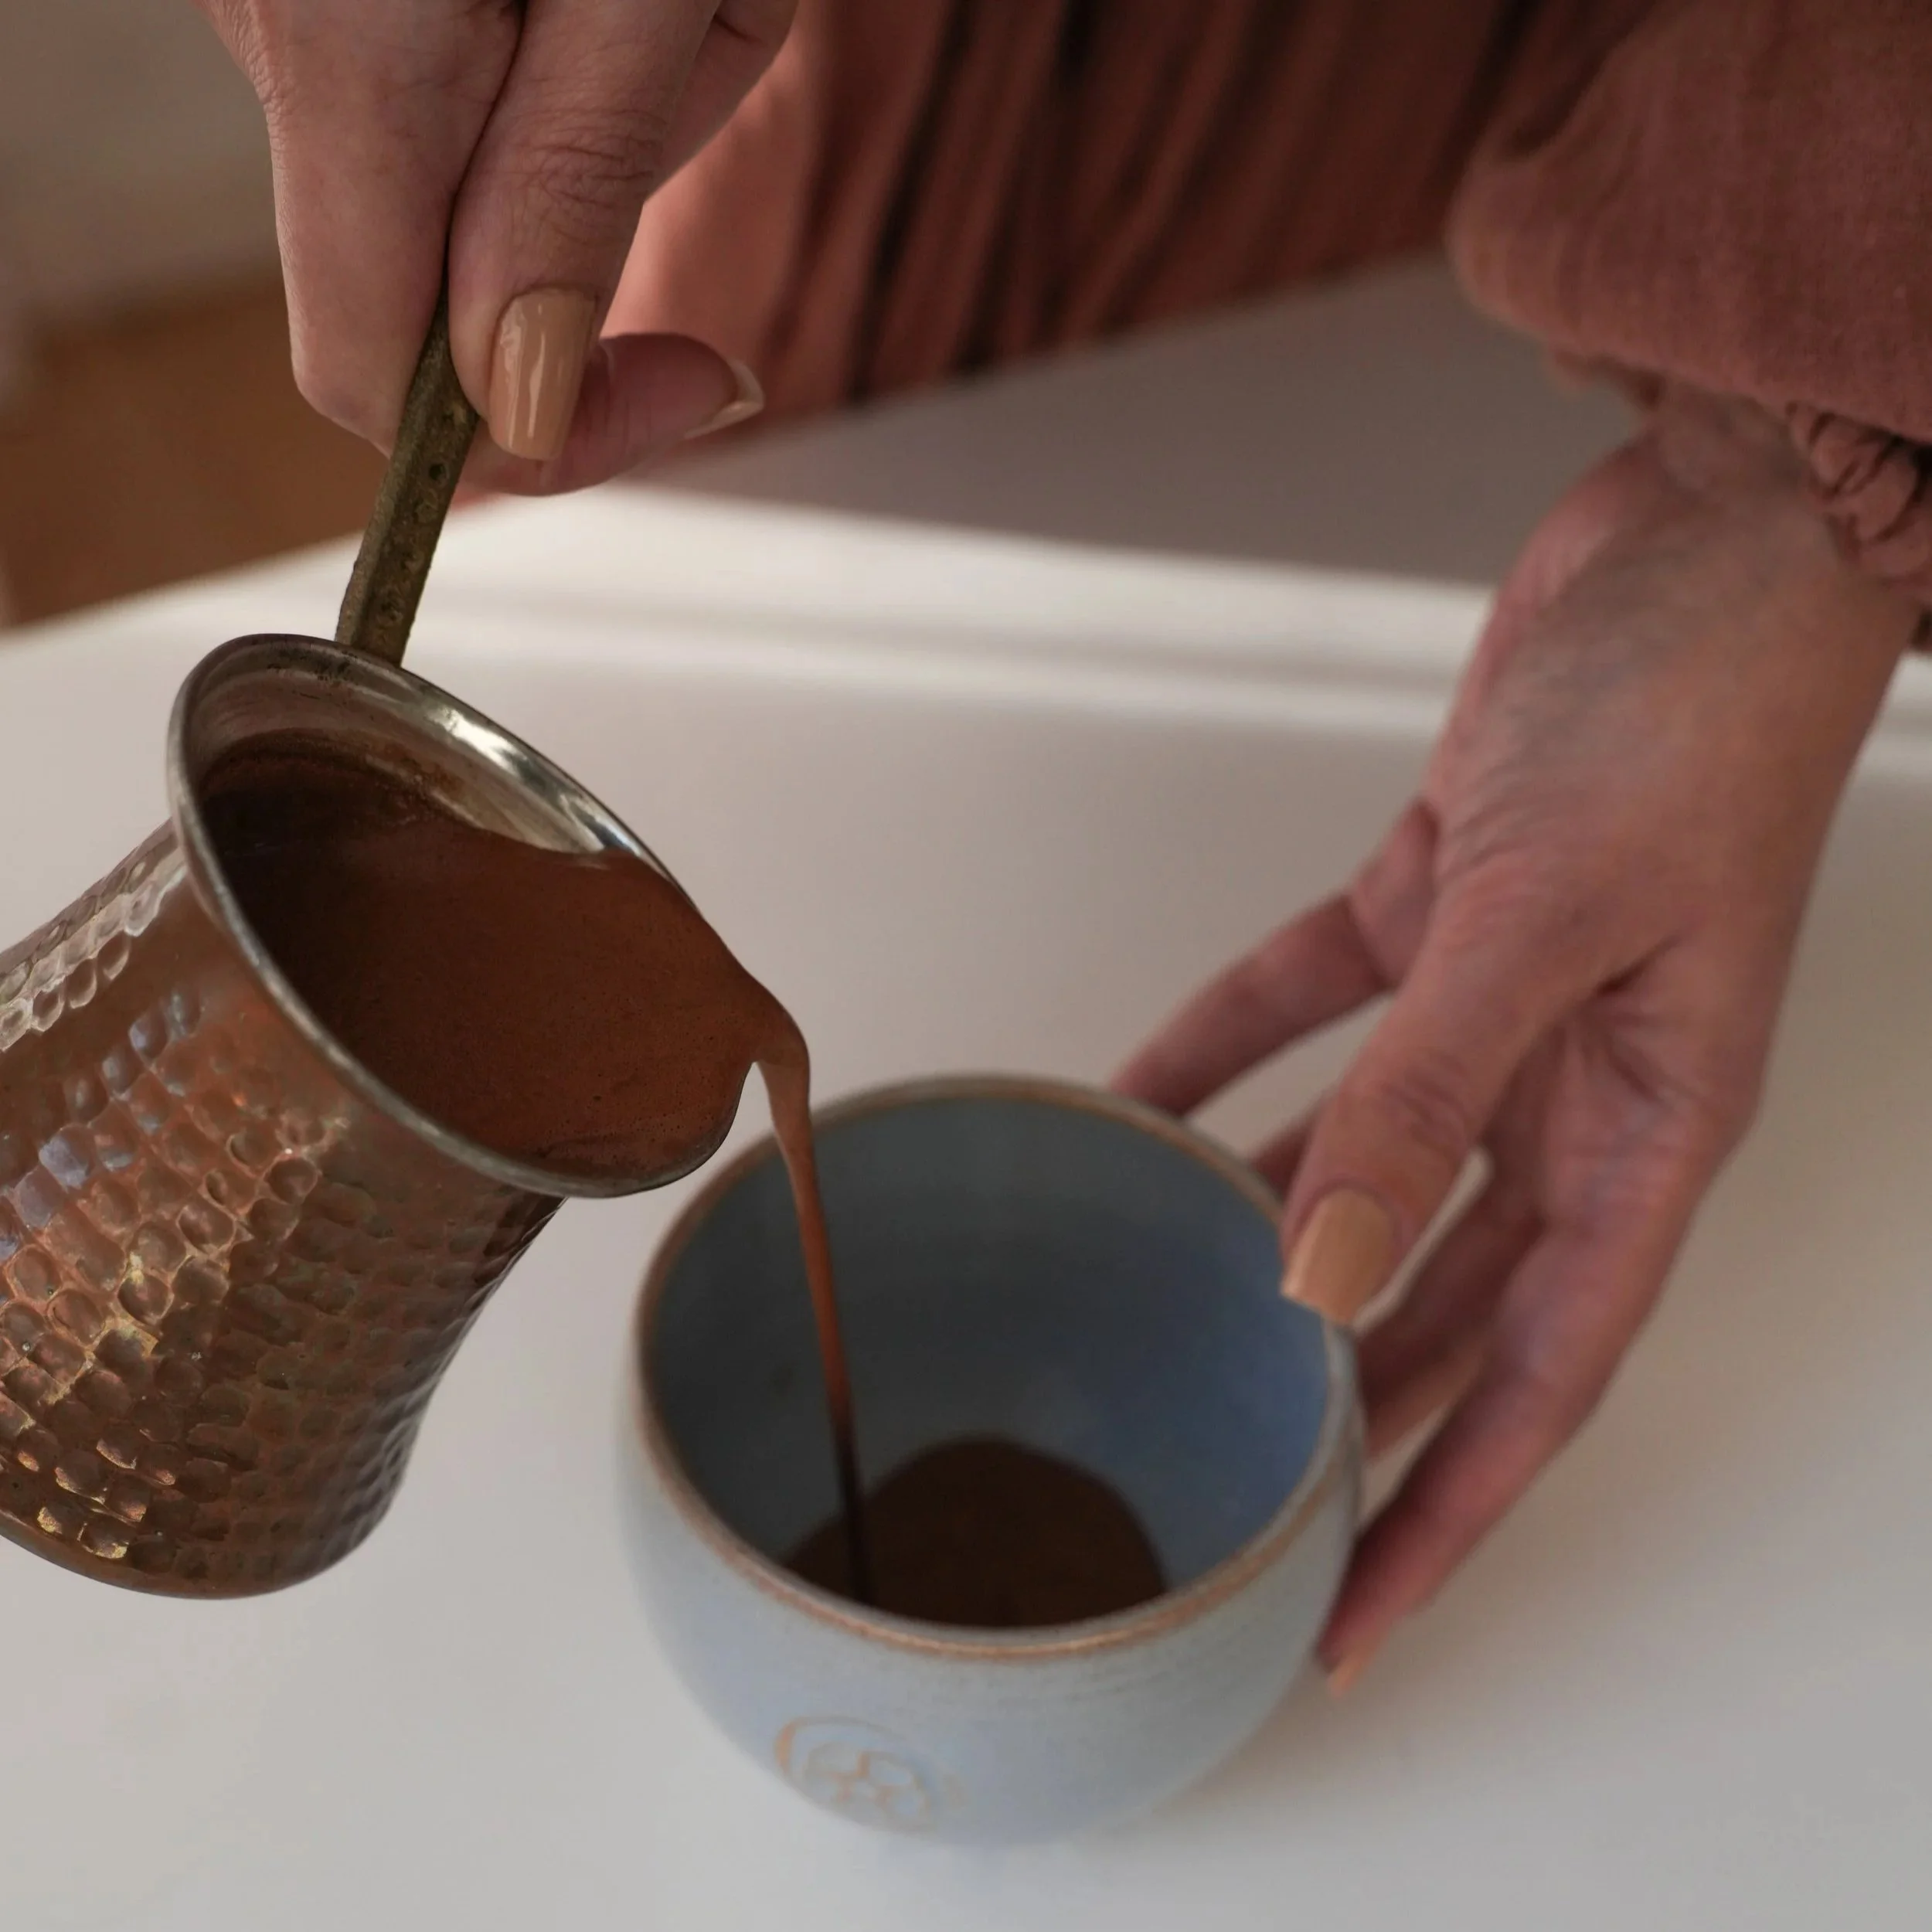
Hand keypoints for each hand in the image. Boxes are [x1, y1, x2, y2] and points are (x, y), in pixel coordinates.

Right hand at [196, 0, 791, 487]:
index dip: (538, 438)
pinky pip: (434, 98)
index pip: (380, 386)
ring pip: (441, 191)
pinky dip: (539, 73)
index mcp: (348, 55)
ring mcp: (277, 3)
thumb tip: (522, 403)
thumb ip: (573, 186)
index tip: (686, 390)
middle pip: (419, 291)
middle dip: (581, 245)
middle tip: (678, 73)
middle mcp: (270, 37)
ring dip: (576, 140)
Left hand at [1116, 394, 1921, 1689]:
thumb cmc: (1688, 712)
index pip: (1542, 1374)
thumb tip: (1321, 1269)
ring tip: (1168, 1323)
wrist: (1705, 532)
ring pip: (1371, 1165)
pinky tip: (1134, 1104)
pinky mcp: (1436, 909)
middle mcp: (1579, 1086)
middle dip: (1348, 1410)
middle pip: (1447, 1298)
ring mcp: (1505, 999)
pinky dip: (1223, 1057)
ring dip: (1274, 1237)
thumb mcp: (1543, 919)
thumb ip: (1425, 1097)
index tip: (1356, 1620)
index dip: (1450, 1509)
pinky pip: (1311, 1014)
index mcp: (1649, 1127)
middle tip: (1240, 1500)